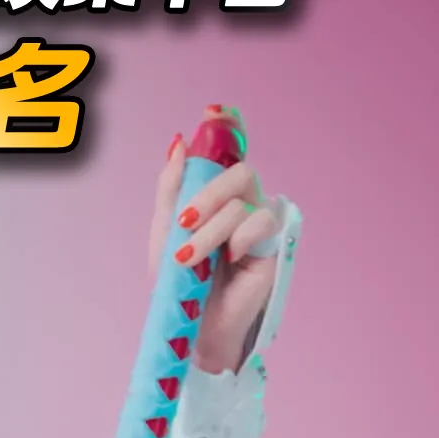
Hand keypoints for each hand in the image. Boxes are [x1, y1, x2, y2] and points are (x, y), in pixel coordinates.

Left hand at [150, 106, 280, 374]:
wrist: (192, 327)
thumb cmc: (180, 285)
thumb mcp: (165, 233)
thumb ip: (171, 189)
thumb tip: (179, 142)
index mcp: (217, 199)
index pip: (226, 157)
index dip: (225, 129)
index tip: (213, 109)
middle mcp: (242, 207)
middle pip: (238, 173)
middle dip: (206, 195)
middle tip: (183, 223)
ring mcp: (260, 226)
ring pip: (242, 202)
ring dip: (210, 229)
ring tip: (189, 259)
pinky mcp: (273, 247)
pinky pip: (261, 223)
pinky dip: (238, 239)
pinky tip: (227, 261)